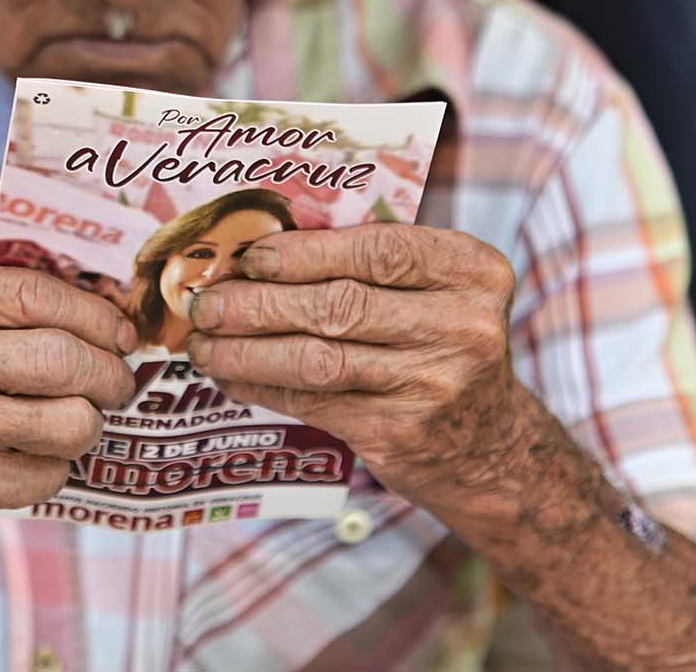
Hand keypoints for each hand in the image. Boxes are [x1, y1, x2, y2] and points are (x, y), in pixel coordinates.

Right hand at [0, 244, 138, 544]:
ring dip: (88, 421)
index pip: (36, 294)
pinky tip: (32, 453)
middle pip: (63, 359)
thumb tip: (73, 250)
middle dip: (109, 371)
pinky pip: (47, 476)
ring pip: (68, 423)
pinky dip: (54, 466)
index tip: (120, 330)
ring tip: (77, 416)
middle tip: (117, 379)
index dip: (95, 313)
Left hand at [182, 222, 527, 506]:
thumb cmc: (440, 345)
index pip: (380, 250)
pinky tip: (233, 378)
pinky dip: (264, 387)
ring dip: (248, 351)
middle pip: (340, 306)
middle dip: (259, 303)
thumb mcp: (436, 291)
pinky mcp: (400, 433)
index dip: (306, 253)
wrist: (489, 446)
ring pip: (318, 360)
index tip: (250, 256)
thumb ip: (371, 263)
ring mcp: (433, 384)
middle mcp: (462, 326)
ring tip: (205, 343)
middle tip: (206, 302)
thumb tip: (258, 250)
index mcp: (471, 271)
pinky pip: (314, 401)